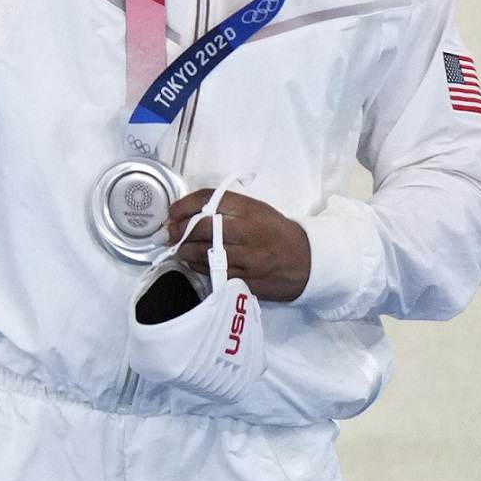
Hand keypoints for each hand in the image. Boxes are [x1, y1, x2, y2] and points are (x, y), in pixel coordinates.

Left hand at [167, 187, 311, 302]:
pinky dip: (200, 269)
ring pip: (204, 254)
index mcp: (249, 209)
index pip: (207, 199)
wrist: (309, 261)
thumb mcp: (255, 210)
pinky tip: (198, 265)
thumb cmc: (276, 232)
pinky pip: (215, 274)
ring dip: (186, 252)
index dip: (182, 205)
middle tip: (172, 234)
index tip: (171, 213)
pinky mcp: (250, 280)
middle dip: (179, 231)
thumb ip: (224, 208)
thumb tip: (184, 213)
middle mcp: (248, 231)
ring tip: (182, 250)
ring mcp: (249, 258)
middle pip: (201, 227)